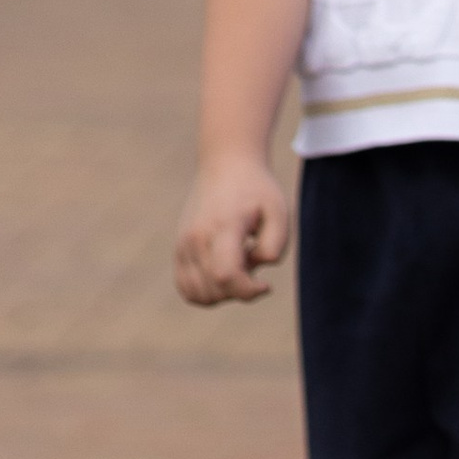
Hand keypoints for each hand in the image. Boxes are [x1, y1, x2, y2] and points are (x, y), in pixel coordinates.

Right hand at [175, 150, 290, 302]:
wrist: (225, 164)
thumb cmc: (257, 189)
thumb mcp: (279, 211)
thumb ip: (275, 245)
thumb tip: (257, 266)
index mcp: (223, 227)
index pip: (226, 275)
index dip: (248, 291)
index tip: (266, 284)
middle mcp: (196, 237)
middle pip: (214, 290)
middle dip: (240, 291)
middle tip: (252, 263)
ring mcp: (183, 244)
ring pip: (197, 294)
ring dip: (223, 293)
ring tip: (237, 266)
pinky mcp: (178, 249)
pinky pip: (186, 288)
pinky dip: (206, 292)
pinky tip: (223, 272)